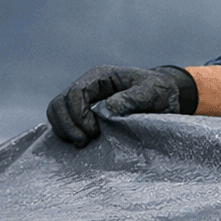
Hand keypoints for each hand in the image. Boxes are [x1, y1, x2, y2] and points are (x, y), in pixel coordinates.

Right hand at [46, 65, 197, 146]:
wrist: (163, 97)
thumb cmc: (158, 91)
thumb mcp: (151, 93)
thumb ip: (132, 99)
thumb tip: (108, 109)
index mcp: (100, 77)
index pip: (75, 92)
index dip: (78, 113)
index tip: (93, 131)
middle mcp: (87, 87)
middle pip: (60, 103)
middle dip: (68, 124)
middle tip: (84, 142)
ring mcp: (83, 100)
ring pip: (57, 112)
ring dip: (64, 130)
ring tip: (82, 143)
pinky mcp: (83, 114)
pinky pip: (64, 122)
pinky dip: (66, 133)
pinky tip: (80, 143)